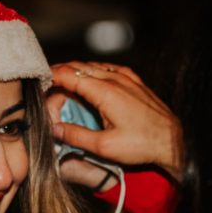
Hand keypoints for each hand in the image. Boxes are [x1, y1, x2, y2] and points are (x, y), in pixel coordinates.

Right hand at [48, 62, 183, 181]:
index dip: (49, 76)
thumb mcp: (105, 146)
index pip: (69, 75)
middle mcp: (115, 79)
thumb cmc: (142, 144)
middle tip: (45, 83)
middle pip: (79, 66)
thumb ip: (76, 135)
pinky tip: (90, 78)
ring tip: (62, 81)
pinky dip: (94, 71)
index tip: (37, 82)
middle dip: (59, 72)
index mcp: (104, 91)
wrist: (173, 140)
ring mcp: (126, 78)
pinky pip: (109, 68)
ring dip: (76, 71)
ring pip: (93, 65)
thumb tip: (54, 129)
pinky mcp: (135, 82)